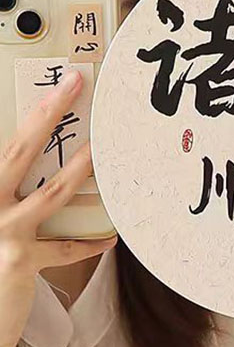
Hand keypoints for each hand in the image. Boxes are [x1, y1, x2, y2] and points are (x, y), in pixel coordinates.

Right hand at [0, 68, 116, 346]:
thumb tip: (48, 171)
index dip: (32, 113)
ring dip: (82, 169)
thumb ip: (9, 194)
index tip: (58, 85)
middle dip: (48, 113)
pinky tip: (111, 238)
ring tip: (108, 152)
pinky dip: (87, 244)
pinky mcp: (18, 262)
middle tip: (76, 85)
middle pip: (18, 150)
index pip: (5, 144)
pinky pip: (63, 249)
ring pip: (49, 192)